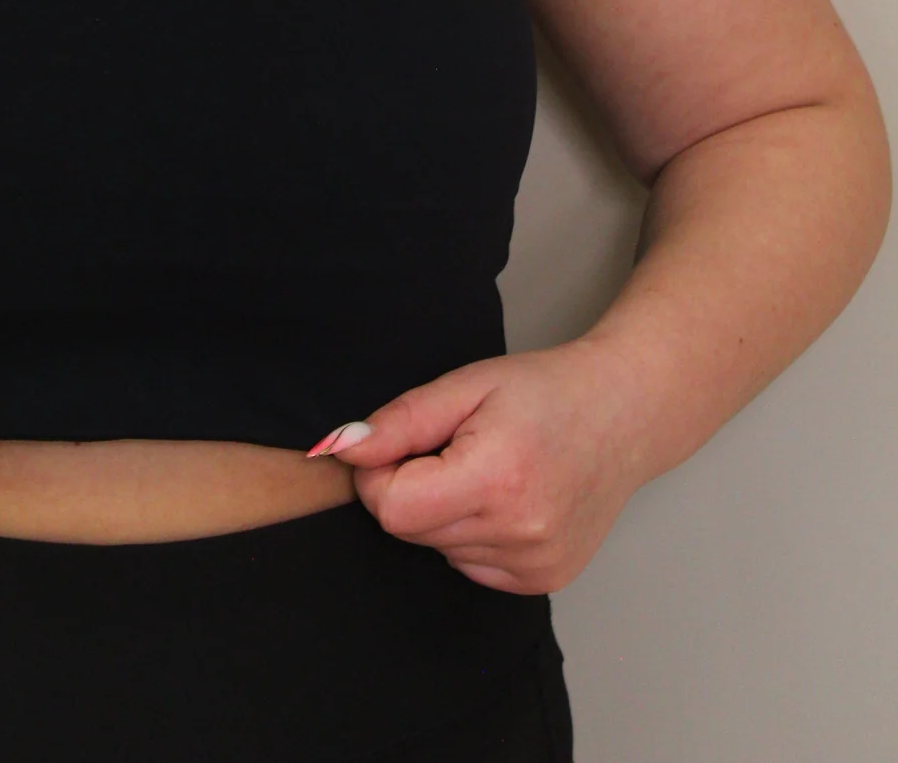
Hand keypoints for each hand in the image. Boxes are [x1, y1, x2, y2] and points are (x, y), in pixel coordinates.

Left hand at [308, 340, 648, 592]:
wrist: (624, 413)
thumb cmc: (547, 390)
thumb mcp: (467, 385)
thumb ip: (400, 421)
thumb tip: (341, 448)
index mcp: (496, 479)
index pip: (392, 508)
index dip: (378, 473)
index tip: (398, 443)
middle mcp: (520, 533)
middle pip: (413, 530)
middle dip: (412, 487)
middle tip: (453, 447)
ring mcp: (536, 565)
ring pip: (440, 549)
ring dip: (445, 511)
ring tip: (488, 467)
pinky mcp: (544, 580)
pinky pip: (471, 565)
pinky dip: (473, 534)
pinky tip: (506, 497)